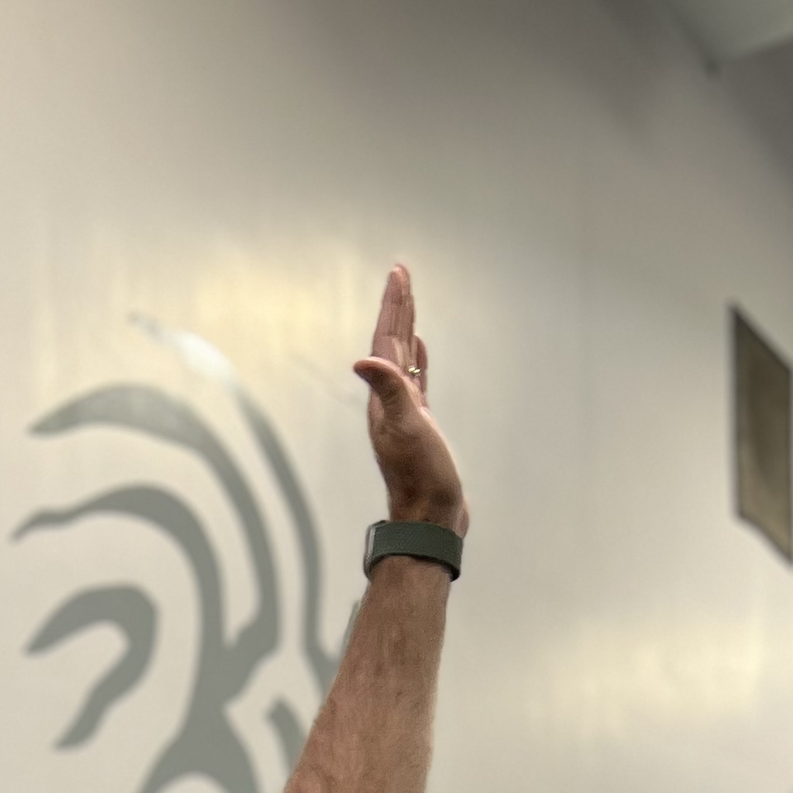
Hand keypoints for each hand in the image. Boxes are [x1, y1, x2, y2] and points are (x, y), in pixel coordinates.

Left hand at [352, 263, 466, 535]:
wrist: (430, 519)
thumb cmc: (421, 478)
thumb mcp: (406, 430)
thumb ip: (388, 392)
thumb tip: (362, 360)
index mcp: (386, 398)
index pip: (388, 341)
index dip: (394, 306)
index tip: (399, 274)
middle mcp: (391, 401)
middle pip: (393, 343)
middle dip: (398, 308)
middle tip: (401, 273)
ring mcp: (406, 413)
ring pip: (405, 359)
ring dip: (407, 329)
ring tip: (409, 302)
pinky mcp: (421, 425)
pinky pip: (417, 381)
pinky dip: (418, 361)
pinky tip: (420, 351)